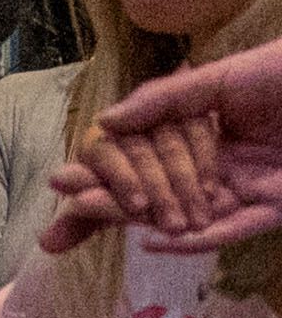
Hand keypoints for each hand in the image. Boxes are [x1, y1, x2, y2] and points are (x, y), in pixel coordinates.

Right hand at [44, 34, 281, 249]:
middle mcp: (214, 164)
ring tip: (90, 217)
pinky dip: (193, 241)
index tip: (58, 181)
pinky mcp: (274, 209)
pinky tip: (153, 241)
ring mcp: (242, 189)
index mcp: (199, 129)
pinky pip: (229, 231)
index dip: (98, 172)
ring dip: (136, 219)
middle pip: (149, 192)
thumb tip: (105, 121)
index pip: (136, 156)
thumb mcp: (223, 76)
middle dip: (103, 207)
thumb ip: (165, 99)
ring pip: (180, 213)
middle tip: (57, 220)